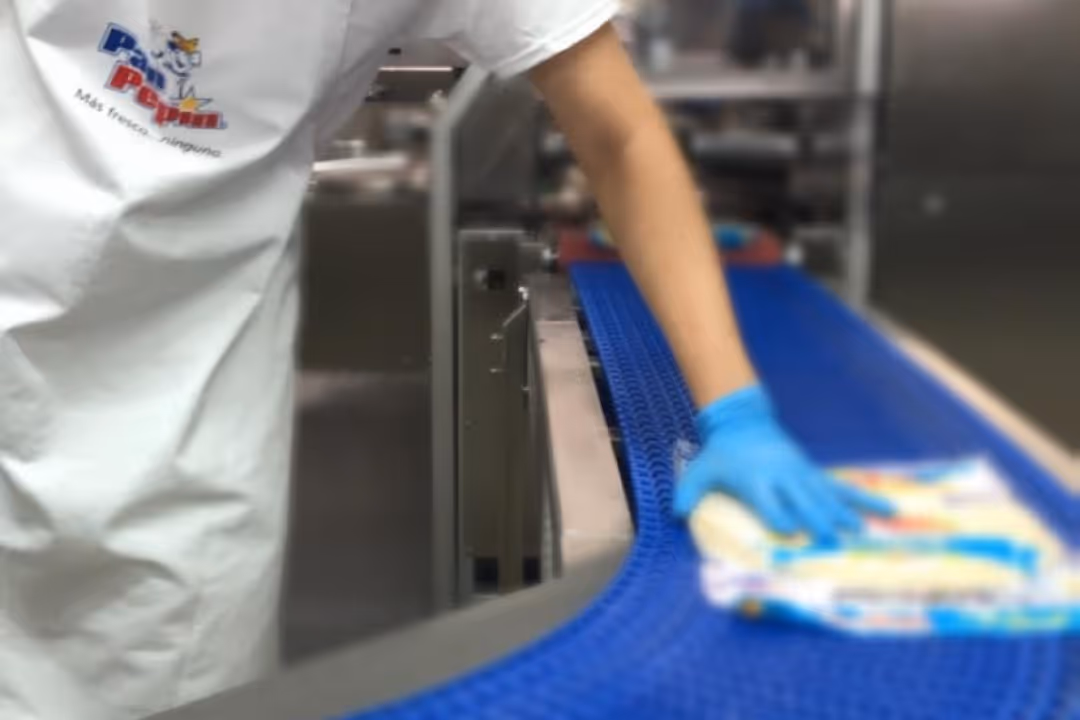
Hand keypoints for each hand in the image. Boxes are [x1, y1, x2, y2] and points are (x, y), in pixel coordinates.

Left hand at [673, 385, 893, 539]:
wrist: (743, 421)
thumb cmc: (721, 452)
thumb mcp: (700, 469)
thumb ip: (688, 491)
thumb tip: (676, 514)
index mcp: (757, 479)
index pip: (770, 502)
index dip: (780, 517)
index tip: (791, 533)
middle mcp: (783, 478)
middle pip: (803, 502)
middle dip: (818, 522)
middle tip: (834, 542)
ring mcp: (802, 474)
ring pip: (828, 497)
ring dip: (846, 515)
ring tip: (865, 534)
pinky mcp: (813, 473)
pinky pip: (841, 488)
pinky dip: (865, 499)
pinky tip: (887, 511)